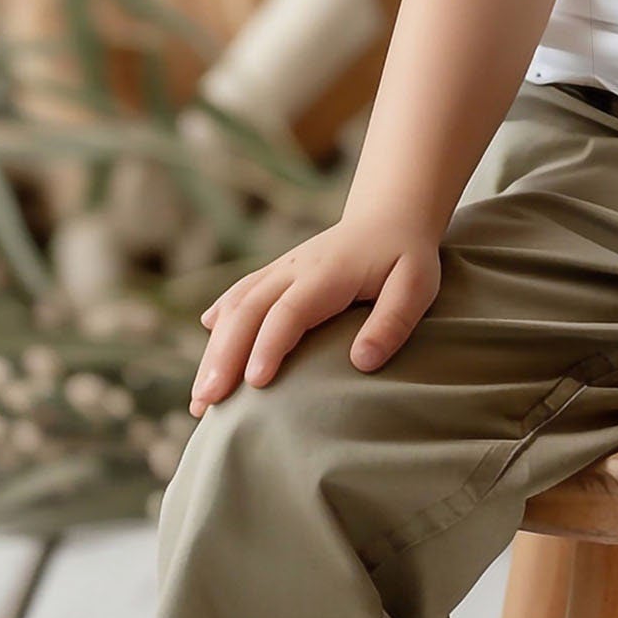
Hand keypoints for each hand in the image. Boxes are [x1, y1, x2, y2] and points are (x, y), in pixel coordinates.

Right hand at [189, 214, 442, 417]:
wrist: (391, 215)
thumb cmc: (406, 257)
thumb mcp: (417, 285)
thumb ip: (393, 321)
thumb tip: (362, 362)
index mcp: (328, 272)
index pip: (290, 310)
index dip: (269, 345)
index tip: (255, 383)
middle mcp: (296, 267)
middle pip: (250, 310)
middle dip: (224, 356)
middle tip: (207, 402)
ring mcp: (282, 268)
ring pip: (237, 304)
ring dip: (215, 348)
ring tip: (200, 398)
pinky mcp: (277, 272)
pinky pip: (242, 290)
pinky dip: (222, 314)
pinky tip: (208, 334)